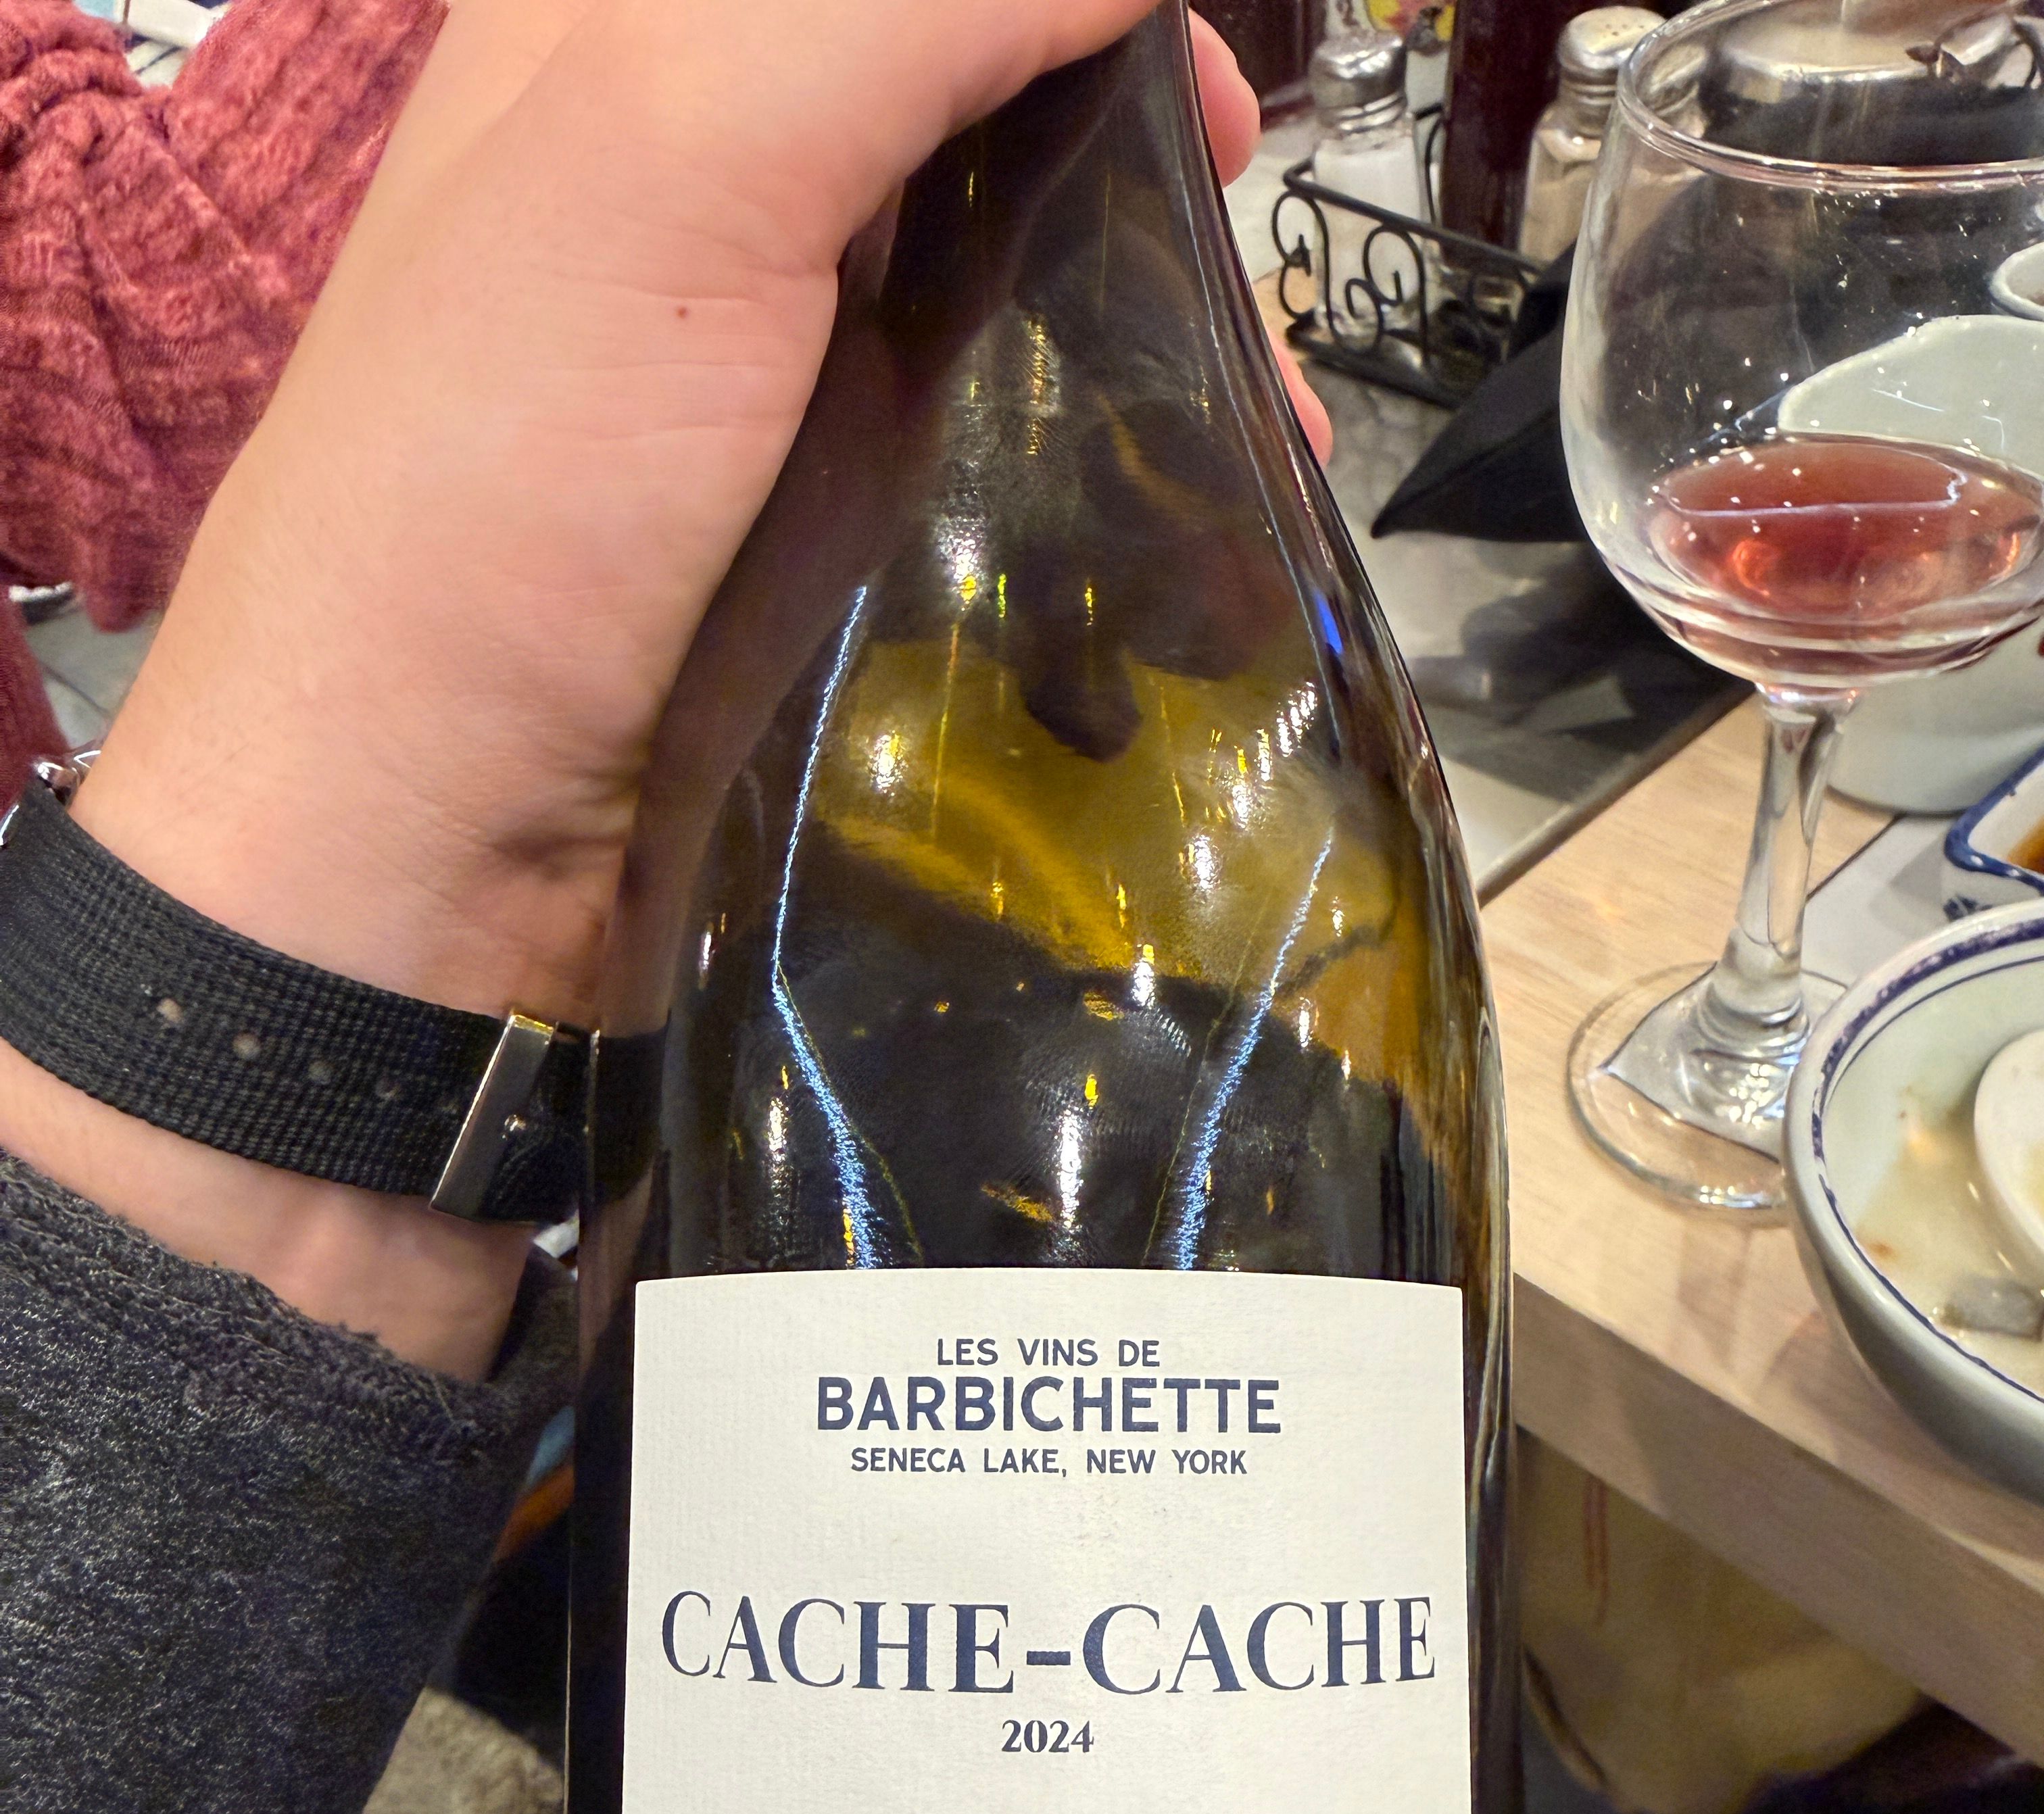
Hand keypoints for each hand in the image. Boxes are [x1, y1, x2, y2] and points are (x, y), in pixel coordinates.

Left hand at [6, 0, 1324, 1373]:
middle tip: (1220, 200)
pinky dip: (1111, 434)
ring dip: (1155, 295)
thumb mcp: (680, 149)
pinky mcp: (825, 501)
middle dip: (1127, 123)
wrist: (437, 837)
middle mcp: (705, 156)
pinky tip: (1196, 493)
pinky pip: (997, 414)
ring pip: (1008, 246)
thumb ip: (911, 3)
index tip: (1174, 57)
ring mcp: (771, 345)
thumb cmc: (511, 475)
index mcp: (630, 17)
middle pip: (970, 79)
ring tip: (1267, 403)